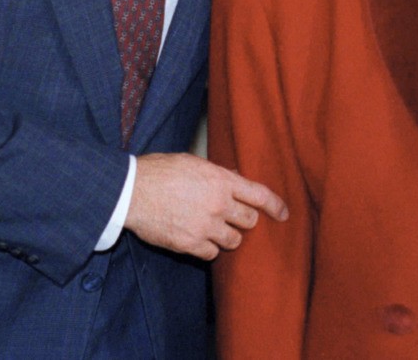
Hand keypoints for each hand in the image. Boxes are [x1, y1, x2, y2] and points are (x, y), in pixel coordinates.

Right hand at [125, 153, 288, 259]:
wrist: (133, 191)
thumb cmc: (161, 171)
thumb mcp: (194, 163)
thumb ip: (219, 174)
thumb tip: (237, 178)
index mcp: (221, 180)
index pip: (260, 195)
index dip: (276, 205)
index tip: (284, 213)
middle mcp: (218, 204)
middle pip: (250, 220)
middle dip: (245, 220)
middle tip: (234, 217)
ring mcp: (205, 226)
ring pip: (234, 240)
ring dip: (229, 235)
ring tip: (213, 227)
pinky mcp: (191, 244)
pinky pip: (213, 253)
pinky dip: (209, 248)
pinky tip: (198, 238)